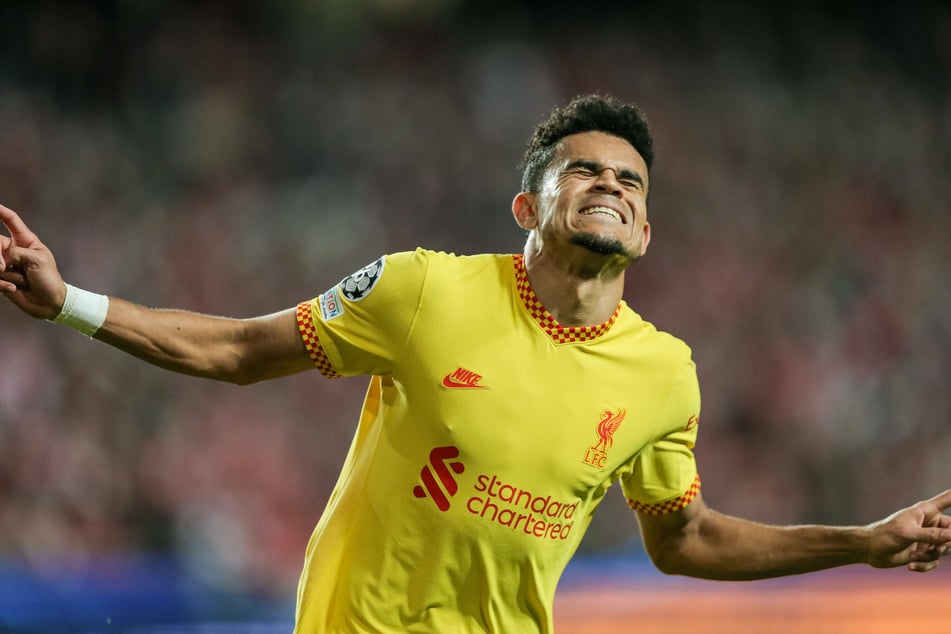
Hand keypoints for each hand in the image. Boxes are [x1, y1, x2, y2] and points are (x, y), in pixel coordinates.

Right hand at [0, 204, 66, 319]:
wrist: (50, 303)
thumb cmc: (49, 279)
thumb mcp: (37, 260)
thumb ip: (16, 253)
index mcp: (26, 241)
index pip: (11, 221)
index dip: (2, 212)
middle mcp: (13, 250)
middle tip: (2, 267)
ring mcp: (6, 264)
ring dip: (2, 273)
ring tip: (16, 282)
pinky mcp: (1, 278)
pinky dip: (1, 284)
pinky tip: (13, 289)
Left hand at [866, 489, 950, 571]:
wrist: (868, 550)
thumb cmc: (884, 535)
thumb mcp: (907, 533)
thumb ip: (931, 535)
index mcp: (925, 511)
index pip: (948, 500)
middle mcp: (929, 523)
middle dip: (945, 544)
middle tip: (936, 548)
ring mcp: (926, 538)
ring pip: (943, 549)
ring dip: (930, 556)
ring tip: (913, 556)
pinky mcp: (922, 552)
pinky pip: (934, 561)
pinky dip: (924, 565)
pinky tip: (910, 566)